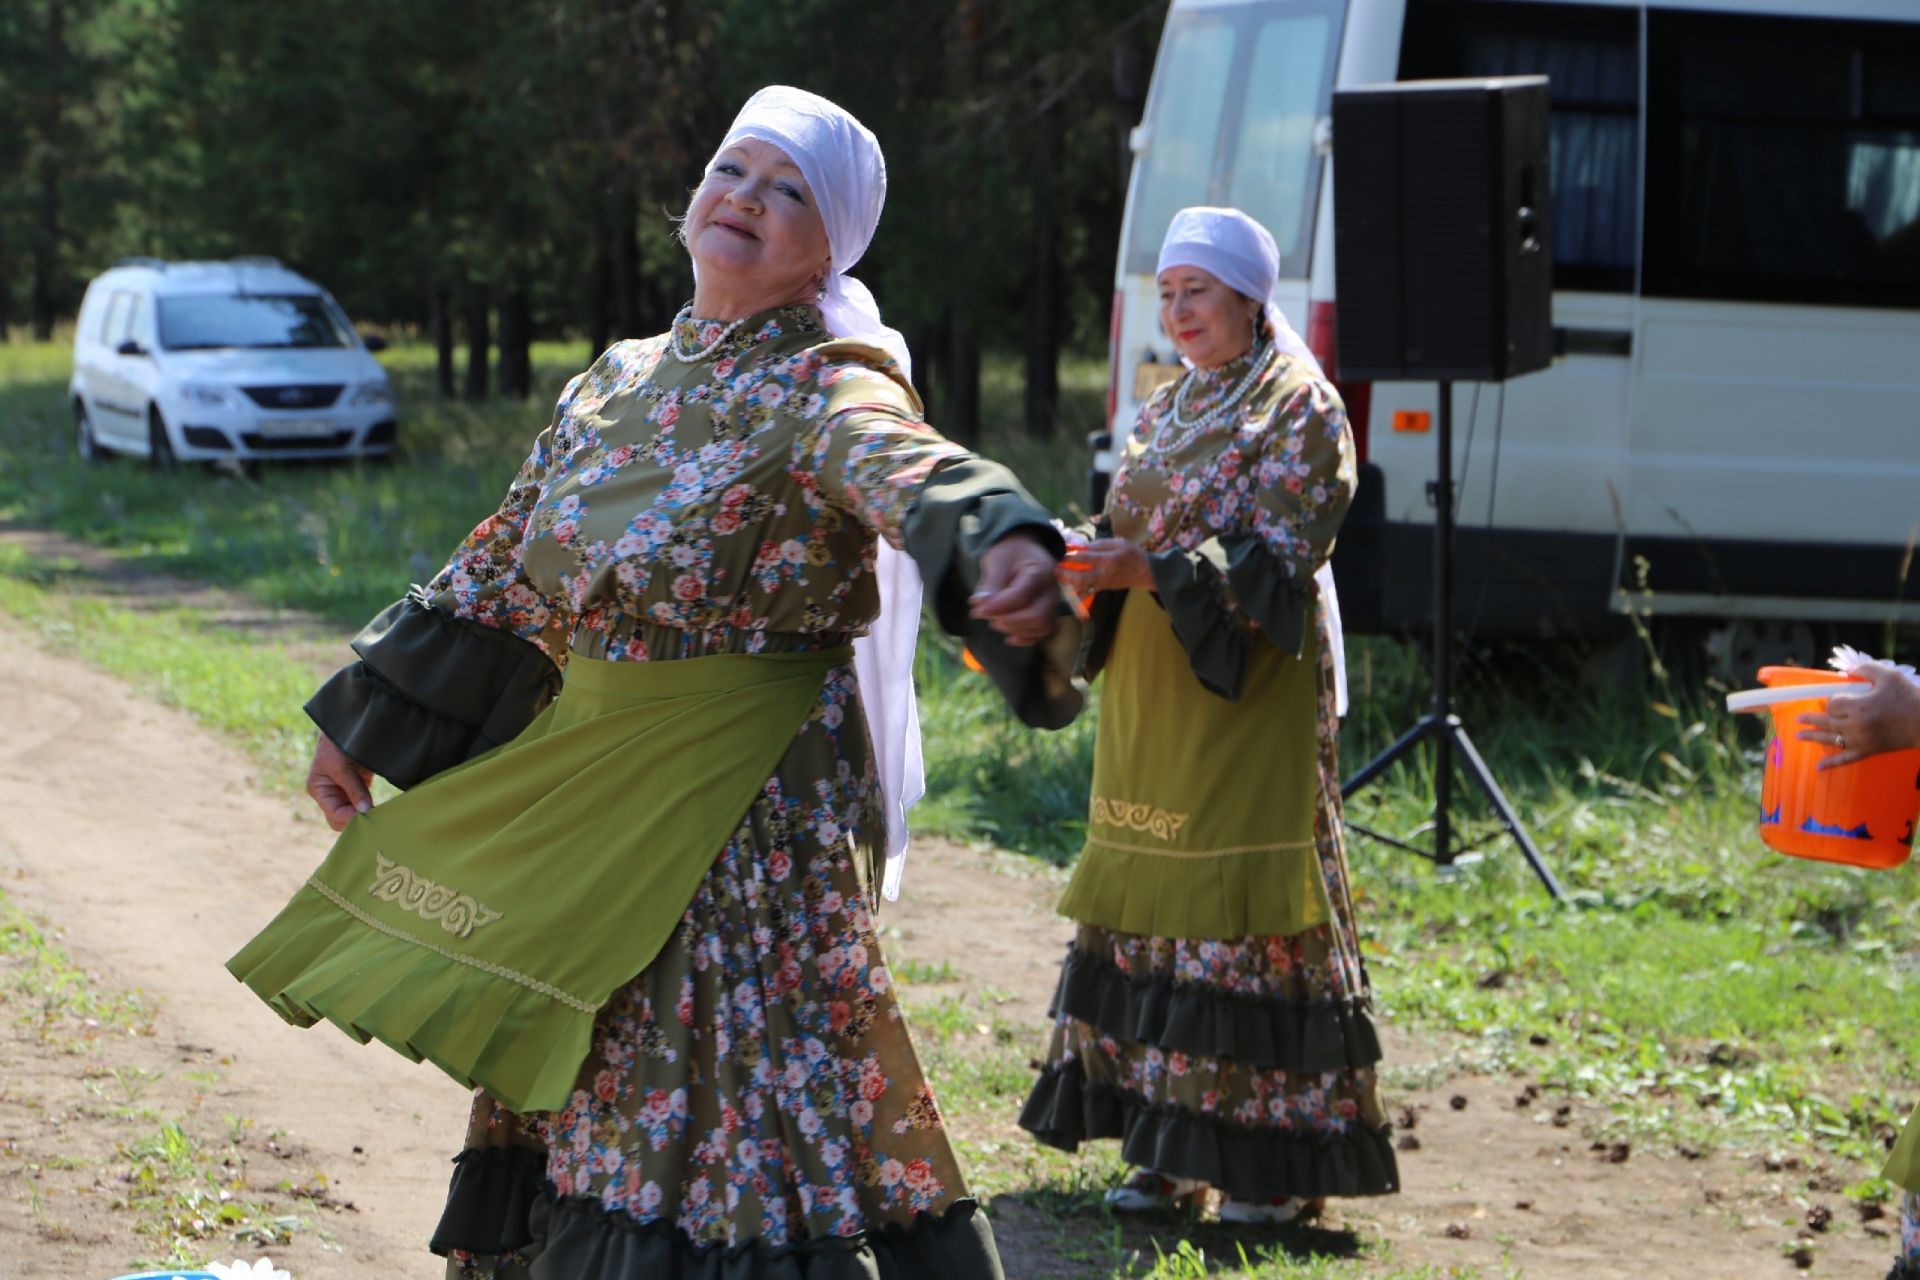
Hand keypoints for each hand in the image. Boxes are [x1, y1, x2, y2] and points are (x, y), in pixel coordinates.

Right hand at [307, 732, 374, 830]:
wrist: (348, 725)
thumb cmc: (337, 743)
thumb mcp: (341, 766)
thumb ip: (353, 789)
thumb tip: (365, 810)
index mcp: (319, 789)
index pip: (334, 814)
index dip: (350, 817)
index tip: (368, 814)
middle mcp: (330, 794)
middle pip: (341, 820)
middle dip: (356, 820)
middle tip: (376, 817)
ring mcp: (343, 792)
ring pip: (353, 815)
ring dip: (365, 815)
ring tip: (381, 814)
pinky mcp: (357, 787)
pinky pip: (362, 805)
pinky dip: (371, 808)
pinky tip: (382, 809)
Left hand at [970, 533, 1061, 646]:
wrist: (1023, 549)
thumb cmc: (1010, 553)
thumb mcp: (996, 560)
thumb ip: (991, 583)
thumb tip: (981, 605)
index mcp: (1040, 571)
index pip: (1022, 596)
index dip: (999, 607)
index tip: (978, 610)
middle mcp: (1051, 589)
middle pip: (1037, 616)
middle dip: (1009, 621)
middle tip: (986, 615)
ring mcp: (1053, 603)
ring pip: (1042, 627)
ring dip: (1016, 629)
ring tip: (995, 621)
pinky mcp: (1049, 613)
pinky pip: (1044, 633)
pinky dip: (1027, 639)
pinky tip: (1008, 637)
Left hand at [1058, 537, 1152, 595]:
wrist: (1145, 572)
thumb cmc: (1132, 554)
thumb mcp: (1120, 542)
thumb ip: (1101, 544)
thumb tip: (1083, 545)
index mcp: (1109, 560)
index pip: (1086, 557)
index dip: (1072, 555)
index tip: (1061, 551)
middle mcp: (1104, 573)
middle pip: (1081, 576)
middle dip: (1066, 573)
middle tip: (1055, 568)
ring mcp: (1103, 583)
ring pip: (1082, 587)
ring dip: (1069, 583)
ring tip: (1058, 577)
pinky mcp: (1102, 588)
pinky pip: (1087, 593)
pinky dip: (1076, 593)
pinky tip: (1067, 590)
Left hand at [1796, 662, 1919, 768]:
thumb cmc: (1907, 697)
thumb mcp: (1888, 676)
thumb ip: (1865, 670)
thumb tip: (1846, 671)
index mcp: (1859, 707)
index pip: (1833, 704)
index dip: (1832, 700)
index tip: (1837, 698)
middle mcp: (1856, 726)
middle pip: (1827, 721)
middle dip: (1812, 719)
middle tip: (1798, 719)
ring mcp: (1860, 740)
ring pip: (1831, 739)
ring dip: (1813, 737)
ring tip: (1798, 735)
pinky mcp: (1868, 751)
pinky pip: (1846, 759)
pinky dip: (1831, 763)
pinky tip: (1818, 767)